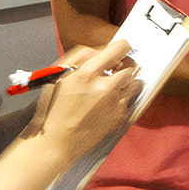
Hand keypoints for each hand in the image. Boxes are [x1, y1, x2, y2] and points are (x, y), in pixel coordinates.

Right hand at [33, 41, 141, 164]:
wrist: (56, 142)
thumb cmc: (55, 109)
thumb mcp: (61, 75)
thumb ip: (83, 56)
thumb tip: (104, 50)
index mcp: (86, 73)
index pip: (119, 48)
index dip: (123, 47)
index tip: (121, 51)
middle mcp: (104, 87)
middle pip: (131, 66)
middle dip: (124, 67)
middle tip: (116, 70)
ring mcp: (114, 103)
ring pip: (134, 83)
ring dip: (125, 83)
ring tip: (110, 89)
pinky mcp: (119, 117)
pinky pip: (129, 100)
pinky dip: (121, 100)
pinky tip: (106, 104)